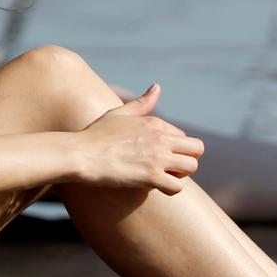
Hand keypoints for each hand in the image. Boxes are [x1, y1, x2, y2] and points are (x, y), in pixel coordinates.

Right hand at [74, 84, 204, 194]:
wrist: (80, 155)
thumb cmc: (96, 135)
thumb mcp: (119, 113)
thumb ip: (142, 103)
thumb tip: (157, 87)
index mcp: (155, 123)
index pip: (184, 137)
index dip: (175, 149)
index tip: (157, 156)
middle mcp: (160, 138)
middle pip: (197, 150)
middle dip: (187, 160)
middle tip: (169, 168)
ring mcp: (157, 157)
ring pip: (191, 167)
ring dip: (181, 175)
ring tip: (163, 176)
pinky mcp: (151, 176)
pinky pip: (178, 187)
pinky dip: (170, 189)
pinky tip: (156, 187)